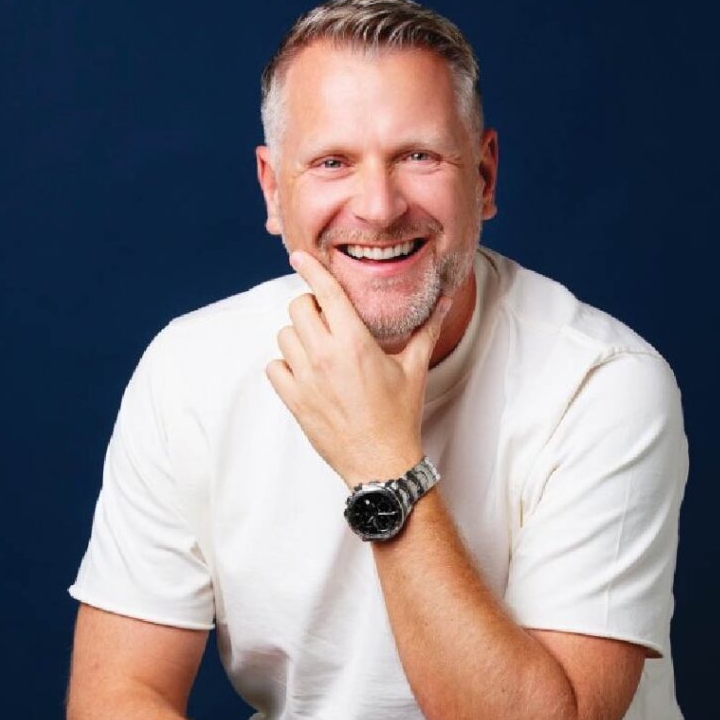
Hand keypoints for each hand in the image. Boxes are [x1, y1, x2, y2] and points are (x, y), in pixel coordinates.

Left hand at [265, 250, 451, 486]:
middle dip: (311, 307)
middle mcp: (325, 356)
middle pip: (298, 308)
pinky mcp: (294, 400)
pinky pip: (274, 367)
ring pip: (284, 335)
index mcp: (355, 342)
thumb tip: (445, 301)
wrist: (381, 462)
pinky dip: (285, 365)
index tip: (299, 257)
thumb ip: (427, 330)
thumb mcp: (414, 369)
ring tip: (318, 348)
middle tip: (326, 320)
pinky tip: (305, 372)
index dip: (310, 269)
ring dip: (298, 336)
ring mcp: (306, 379)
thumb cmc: (399, 416)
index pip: (325, 292)